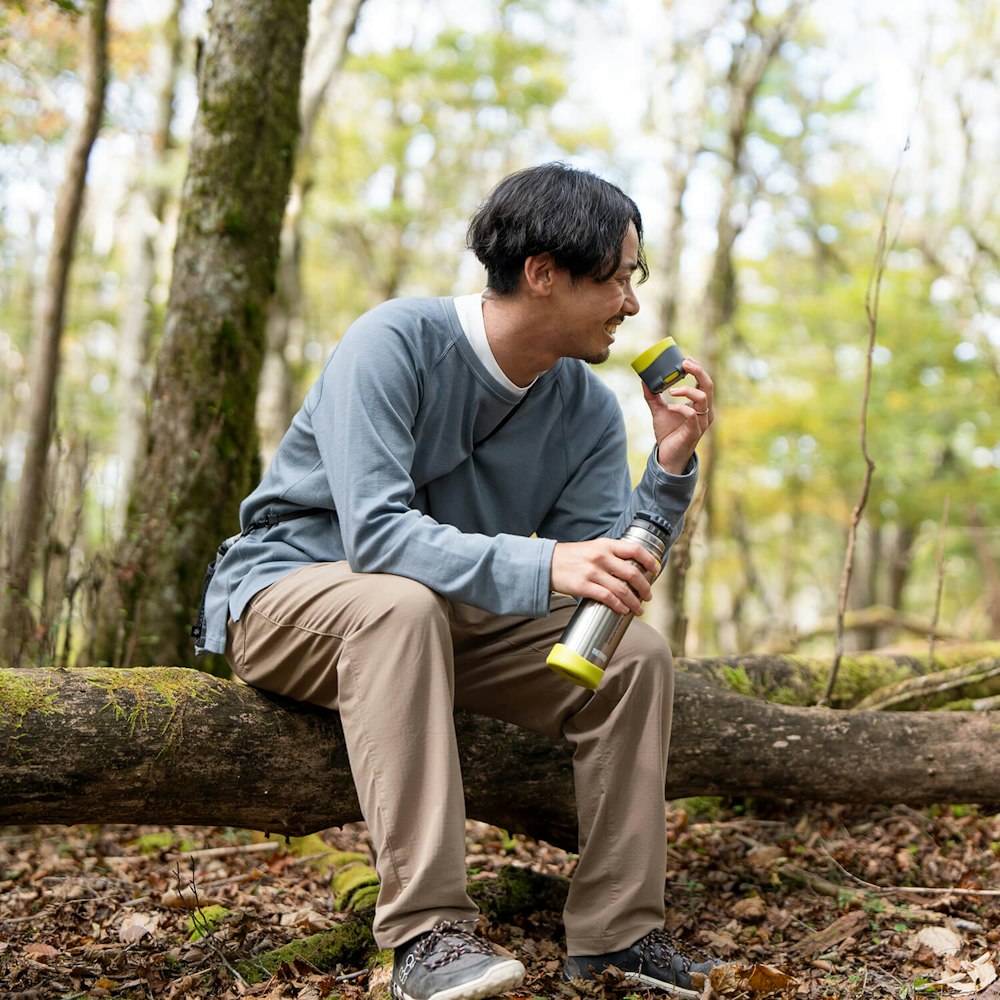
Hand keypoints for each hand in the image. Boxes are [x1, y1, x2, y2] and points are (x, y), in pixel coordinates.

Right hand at [550, 537, 659, 615]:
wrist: (546, 563)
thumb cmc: (571, 557)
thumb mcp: (592, 548)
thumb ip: (610, 554)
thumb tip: (631, 568)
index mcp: (605, 545)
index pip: (635, 549)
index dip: (649, 560)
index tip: (656, 570)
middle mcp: (601, 557)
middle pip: (632, 573)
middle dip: (644, 588)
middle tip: (647, 596)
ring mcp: (592, 572)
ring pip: (622, 589)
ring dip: (634, 602)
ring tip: (638, 609)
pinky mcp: (583, 586)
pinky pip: (607, 598)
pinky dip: (619, 606)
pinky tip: (623, 610)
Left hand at [643, 357, 714, 474]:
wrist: (667, 456)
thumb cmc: (668, 433)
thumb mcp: (659, 410)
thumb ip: (653, 396)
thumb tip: (643, 379)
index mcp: (700, 404)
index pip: (704, 381)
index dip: (698, 368)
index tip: (685, 358)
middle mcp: (705, 411)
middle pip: (708, 385)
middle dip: (698, 371)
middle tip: (684, 363)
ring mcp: (701, 421)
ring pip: (703, 398)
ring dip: (687, 390)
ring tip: (672, 390)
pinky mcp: (694, 431)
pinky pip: (691, 414)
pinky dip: (680, 408)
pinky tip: (670, 407)